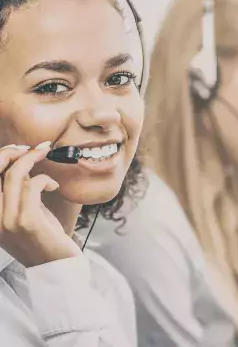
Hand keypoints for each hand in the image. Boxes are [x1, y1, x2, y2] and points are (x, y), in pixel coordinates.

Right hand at [0, 142, 80, 266]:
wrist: (56, 266)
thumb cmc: (43, 236)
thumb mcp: (24, 211)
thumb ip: (18, 192)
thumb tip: (22, 163)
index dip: (0, 157)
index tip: (20, 148)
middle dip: (13, 152)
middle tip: (36, 148)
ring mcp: (7, 222)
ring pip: (15, 176)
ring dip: (33, 159)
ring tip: (46, 157)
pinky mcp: (27, 222)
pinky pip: (33, 187)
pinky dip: (45, 179)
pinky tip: (54, 186)